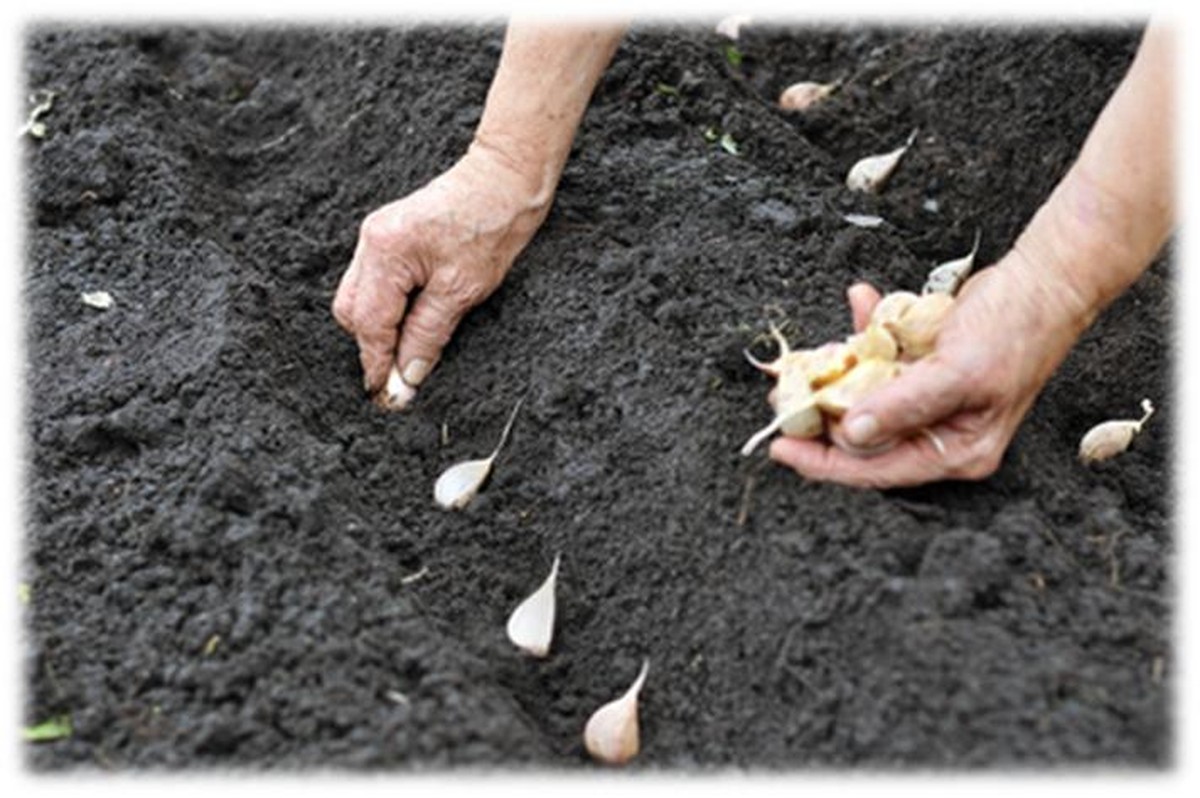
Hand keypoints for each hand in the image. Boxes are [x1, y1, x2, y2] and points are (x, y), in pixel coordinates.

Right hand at [332, 142, 552, 406]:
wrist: (506, 179)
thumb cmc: (492, 225)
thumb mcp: (462, 290)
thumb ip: (427, 334)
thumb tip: (406, 375)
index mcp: (386, 252)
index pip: (369, 323)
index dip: (377, 363)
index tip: (387, 395)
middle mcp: (372, 242)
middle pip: (353, 312)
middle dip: (373, 346)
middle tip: (401, 377)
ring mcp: (377, 237)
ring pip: (360, 299)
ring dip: (380, 328)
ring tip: (409, 350)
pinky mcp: (390, 238)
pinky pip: (375, 284)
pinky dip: (388, 308)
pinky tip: (412, 321)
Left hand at [768, 247, 1092, 487]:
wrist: (1045, 278)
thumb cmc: (1017, 329)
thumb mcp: (958, 373)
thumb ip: (903, 406)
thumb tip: (852, 434)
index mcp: (955, 451)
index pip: (876, 470)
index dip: (824, 462)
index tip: (781, 447)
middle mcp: (939, 432)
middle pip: (863, 438)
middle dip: (819, 417)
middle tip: (781, 399)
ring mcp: (929, 400)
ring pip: (864, 398)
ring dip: (835, 374)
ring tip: (803, 361)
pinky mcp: (922, 368)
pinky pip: (880, 360)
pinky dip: (864, 334)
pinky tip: (859, 300)